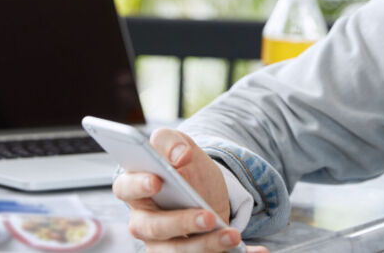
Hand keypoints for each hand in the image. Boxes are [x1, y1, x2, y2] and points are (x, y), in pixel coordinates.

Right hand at [111, 128, 268, 251]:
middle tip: (208, 217)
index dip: (138, 186)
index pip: (126, 188)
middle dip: (182, 223)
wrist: (206, 191)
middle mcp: (144, 222)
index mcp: (135, 189)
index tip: (157, 180)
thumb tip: (179, 156)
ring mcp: (163, 245)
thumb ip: (171, 141)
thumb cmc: (184, 169)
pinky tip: (257, 252)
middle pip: (154, 229)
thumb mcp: (179, 146)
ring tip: (233, 236)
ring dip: (207, 246)